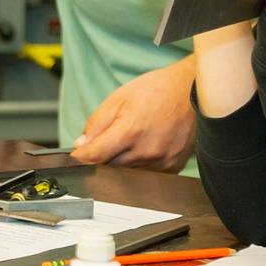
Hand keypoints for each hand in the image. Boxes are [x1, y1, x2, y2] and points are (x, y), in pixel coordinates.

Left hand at [69, 59, 198, 170]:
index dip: (81, 158)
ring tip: (133, 137)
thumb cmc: (156, 90)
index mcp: (131, 130)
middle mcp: (147, 150)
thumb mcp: (118, 98)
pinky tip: (145, 145)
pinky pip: (146, 174)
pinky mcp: (172, 167)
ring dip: (122, 161)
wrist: (189, 91)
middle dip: (103, 156)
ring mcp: (161, 162)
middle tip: (110, 139)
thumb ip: (96, 123)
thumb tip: (81, 146)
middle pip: (110, 167)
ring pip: (127, 172)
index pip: (95, 156)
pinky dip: (139, 164)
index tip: (75, 157)